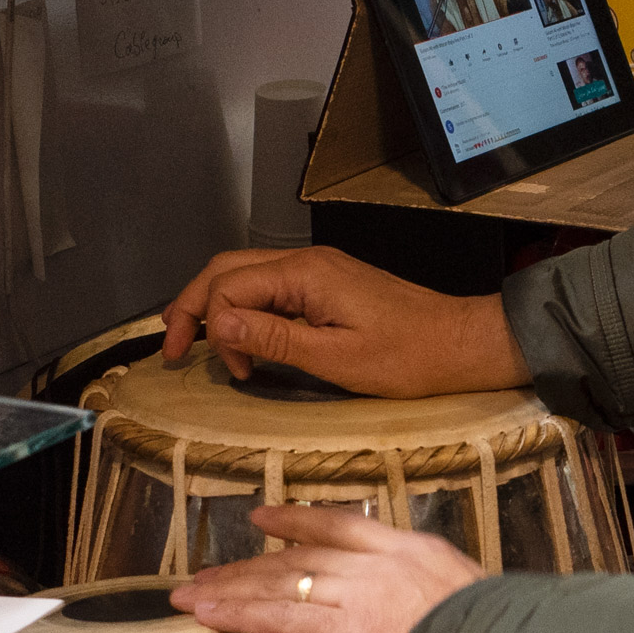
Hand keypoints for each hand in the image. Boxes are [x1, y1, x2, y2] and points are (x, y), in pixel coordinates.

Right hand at [156, 245, 528, 394]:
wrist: (459, 345)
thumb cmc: (408, 356)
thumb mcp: (337, 358)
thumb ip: (275, 339)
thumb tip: (219, 325)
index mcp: (305, 274)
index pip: (228, 287)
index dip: (213, 328)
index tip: (229, 370)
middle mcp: (306, 262)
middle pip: (226, 270)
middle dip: (193, 306)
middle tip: (173, 349)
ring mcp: (317, 271)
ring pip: (244, 275)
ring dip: (216, 307)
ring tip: (197, 343)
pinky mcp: (327, 286)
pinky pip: (269, 287)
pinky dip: (244, 309)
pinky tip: (241, 337)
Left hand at [174, 505, 485, 632]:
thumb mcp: (473, 604)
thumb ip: (439, 606)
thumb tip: (428, 623)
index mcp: (418, 552)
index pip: (346, 527)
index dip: (300, 521)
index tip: (265, 520)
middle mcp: (384, 563)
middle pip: (303, 555)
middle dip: (252, 563)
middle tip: (210, 570)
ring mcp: (364, 592)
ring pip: (284, 583)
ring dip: (234, 588)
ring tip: (193, 594)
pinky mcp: (348, 628)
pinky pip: (284, 619)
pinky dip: (243, 615)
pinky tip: (211, 614)